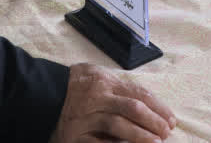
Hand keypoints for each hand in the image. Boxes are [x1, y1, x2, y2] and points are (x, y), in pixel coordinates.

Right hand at [49, 62, 176, 142]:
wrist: (39, 93)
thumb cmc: (72, 84)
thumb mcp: (94, 74)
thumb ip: (117, 85)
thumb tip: (144, 100)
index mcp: (105, 81)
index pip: (138, 94)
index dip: (158, 108)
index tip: (170, 119)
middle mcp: (97, 98)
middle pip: (132, 109)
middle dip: (153, 122)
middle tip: (166, 132)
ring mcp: (86, 117)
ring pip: (118, 126)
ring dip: (140, 136)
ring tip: (155, 142)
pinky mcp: (75, 136)